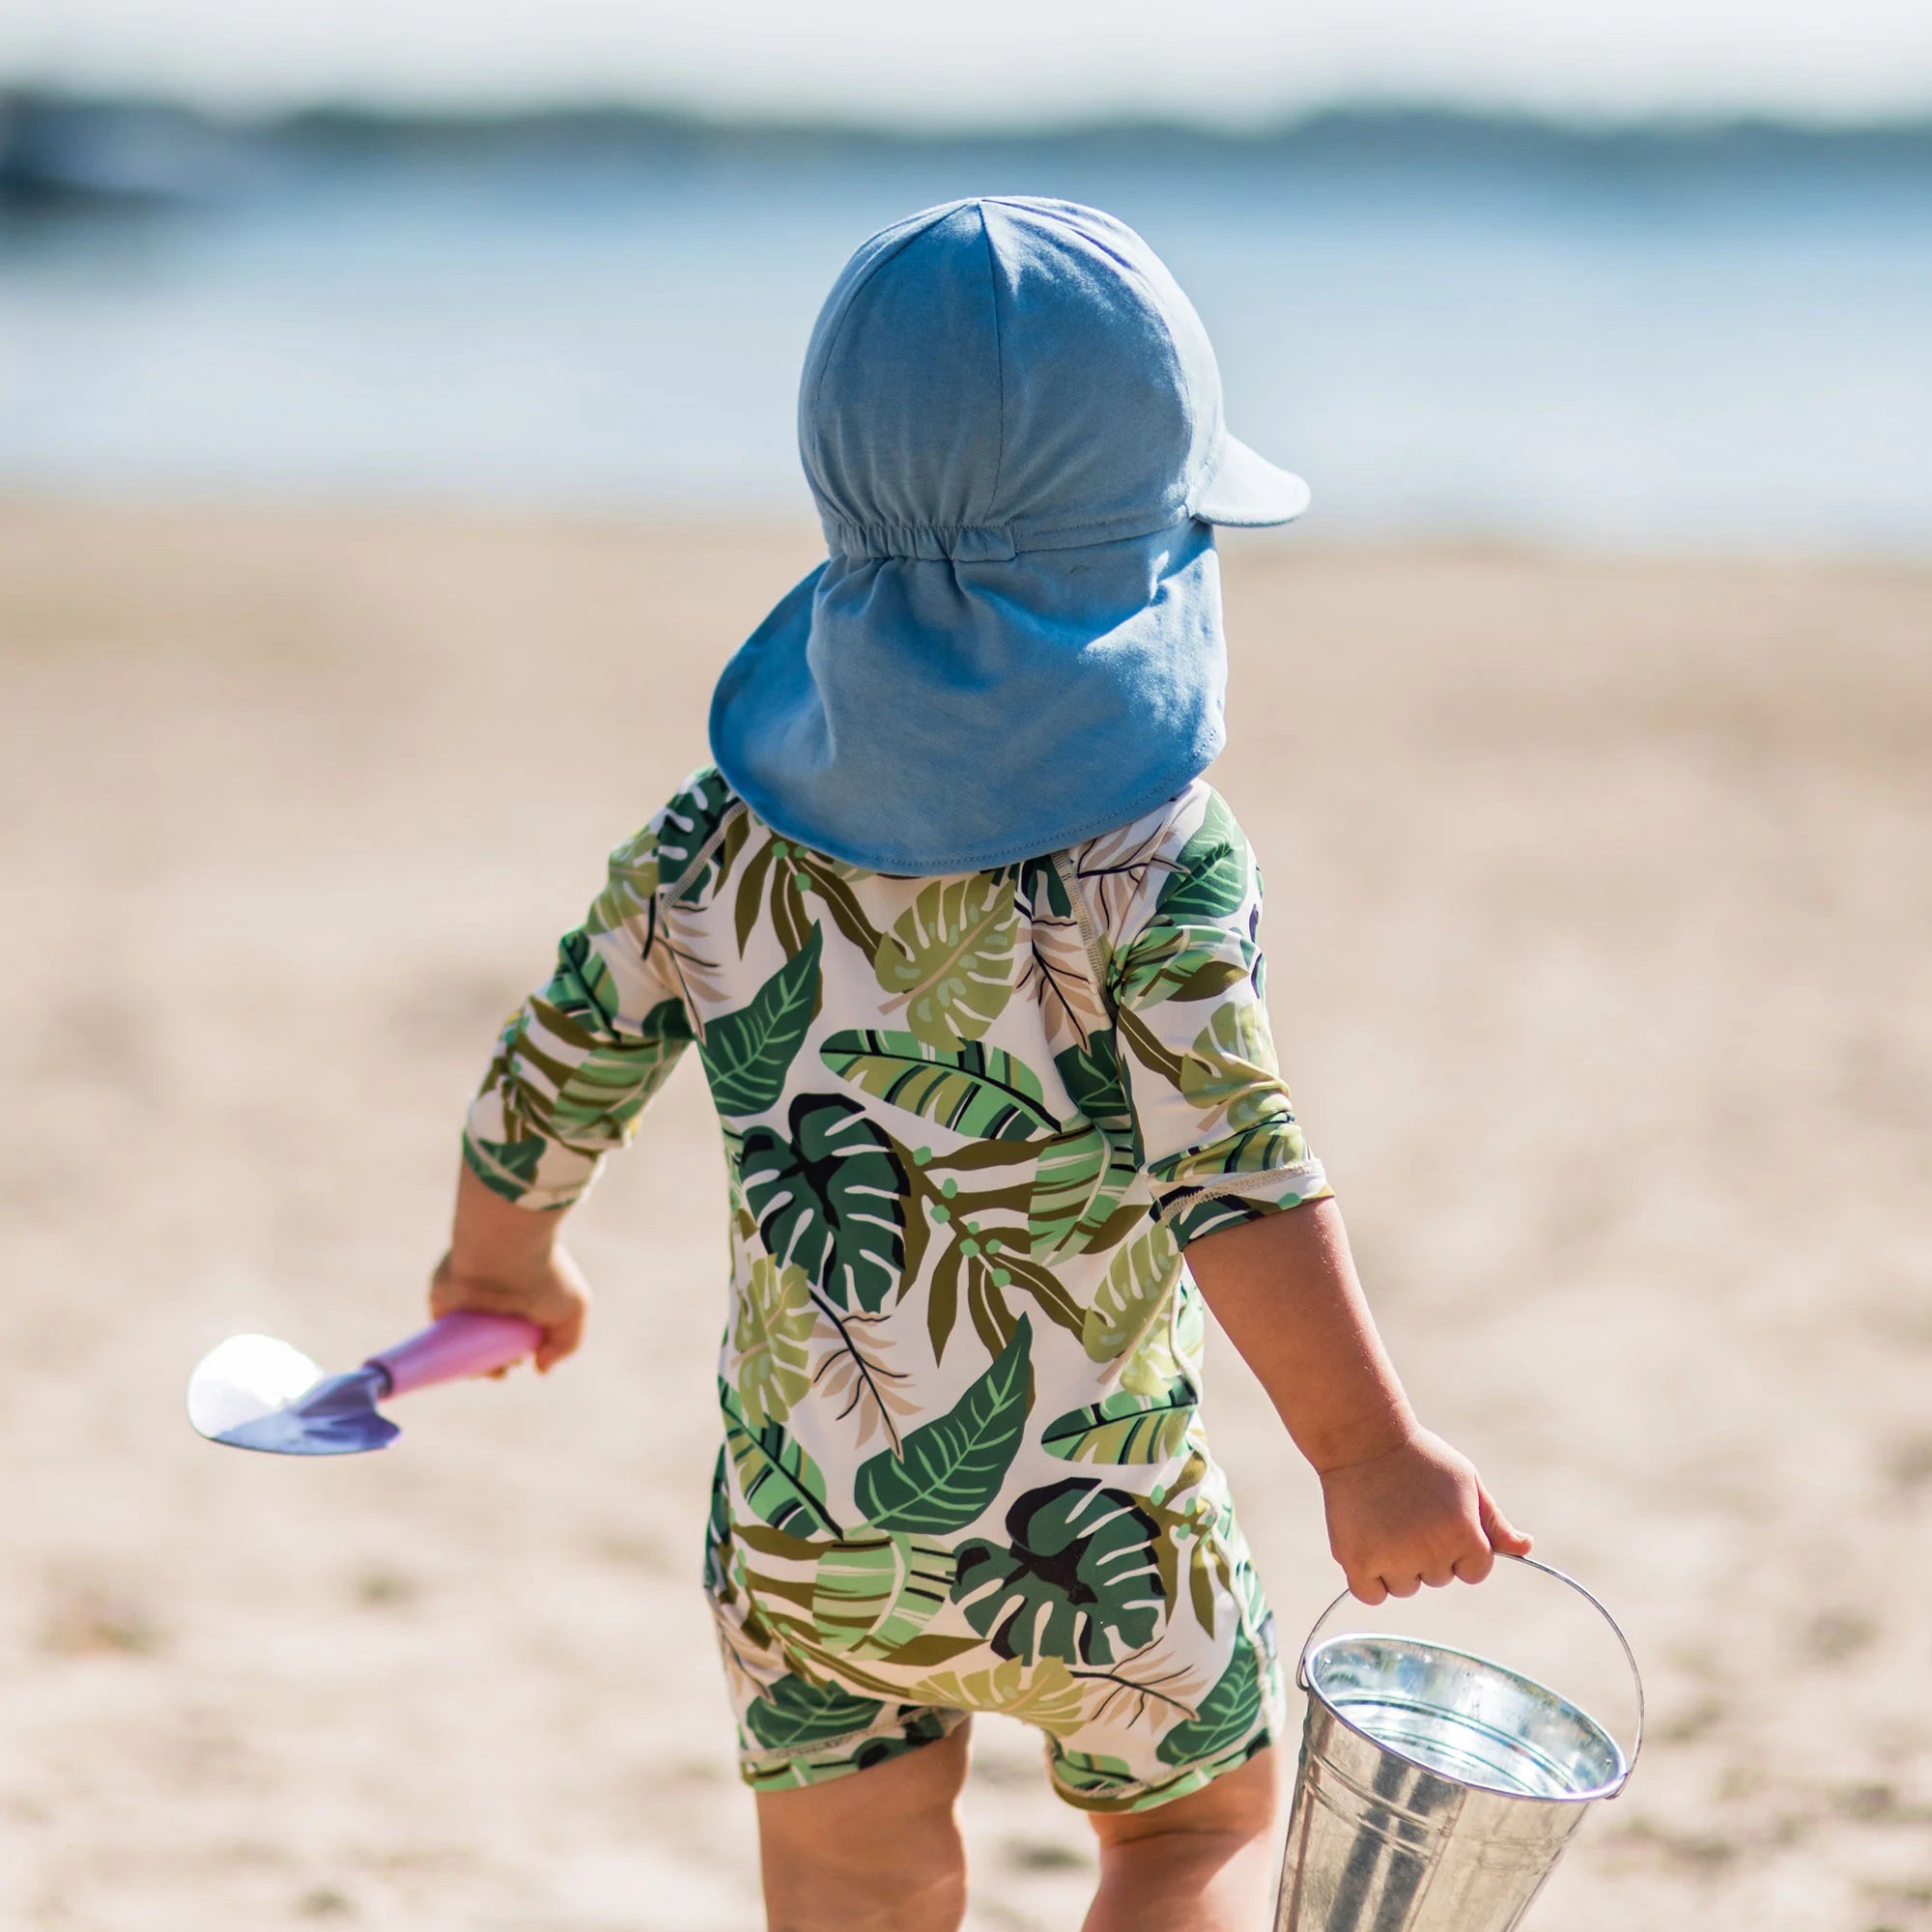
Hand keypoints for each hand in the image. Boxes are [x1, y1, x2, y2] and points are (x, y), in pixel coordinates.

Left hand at [429, 1243, 589, 1373]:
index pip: (516, 1333)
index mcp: (522, 1295)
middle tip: (508, 1360)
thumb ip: (566, 1343)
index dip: (519, 1354)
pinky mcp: (441, 1298)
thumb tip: (541, 1368)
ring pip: (465, 1341)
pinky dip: (447, 1352)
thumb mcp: (573, 1309)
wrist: (505, 1246)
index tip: (524, 1360)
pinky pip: (438, 1332)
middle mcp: (493, 1297)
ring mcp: (465, 1298)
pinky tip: (462, 1365)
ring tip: (488, 1367)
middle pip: (490, 1341)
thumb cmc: (543, 1273)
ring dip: (473, 1363)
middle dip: (498, 1360)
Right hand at [1318, 1427, 1531, 1603]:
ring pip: (1404, 1587)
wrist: (1363, 1437)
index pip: (1474, 1571)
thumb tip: (1526, 1548)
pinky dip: (1368, 1580)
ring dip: (1396, 1566)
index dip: (1459, 1548)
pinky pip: (1371, 1594)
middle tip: (1407, 1512)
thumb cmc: (1420, 1456)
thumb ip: (1494, 1522)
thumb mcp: (1466, 1481)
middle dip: (1426, 1552)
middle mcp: (1432, 1552)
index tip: (1438, 1520)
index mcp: (1465, 1534)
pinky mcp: (1357, 1561)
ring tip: (1383, 1521)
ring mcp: (1393, 1558)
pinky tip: (1365, 1544)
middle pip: (1437, 1578)